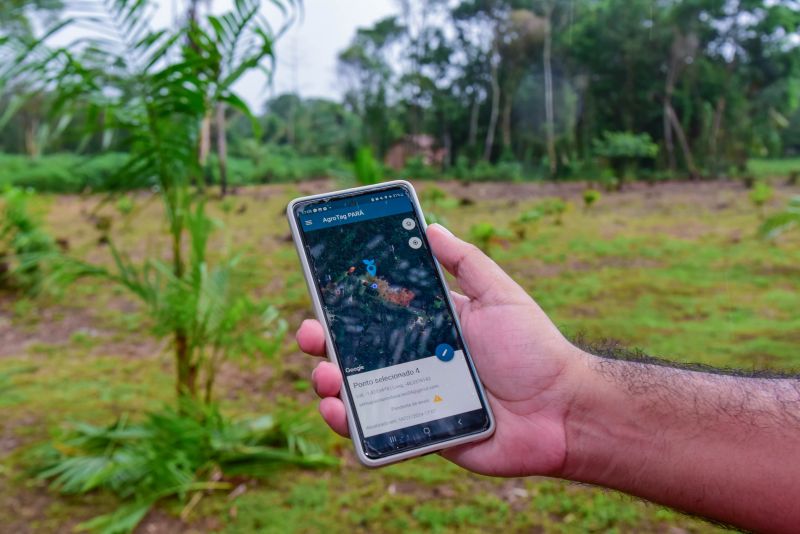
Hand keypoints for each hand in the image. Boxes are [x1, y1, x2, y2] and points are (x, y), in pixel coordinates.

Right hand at [297, 223, 583, 476]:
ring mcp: (412, 399)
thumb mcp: (500, 294)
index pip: (375, 312)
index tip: (320, 288)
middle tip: (310, 332)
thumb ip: (465, 262)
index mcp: (427, 327)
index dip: (345, 302)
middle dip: (322, 340)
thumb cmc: (534, 349)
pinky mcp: (417, 434)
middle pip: (355, 350)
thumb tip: (430, 226)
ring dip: (328, 380)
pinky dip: (348, 423)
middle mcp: (413, 361)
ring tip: (325, 373)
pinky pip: (374, 430)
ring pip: (355, 390)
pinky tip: (338, 410)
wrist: (562, 411)